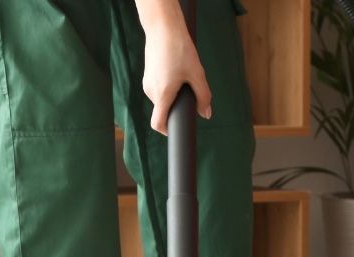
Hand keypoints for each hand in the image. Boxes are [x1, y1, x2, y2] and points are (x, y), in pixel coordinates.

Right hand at [139, 4, 212, 134]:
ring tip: (182, 75)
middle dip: (177, 106)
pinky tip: (175, 71)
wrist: (163, 27)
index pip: (158, 123)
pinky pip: (158, 89)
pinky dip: (168, 87)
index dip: (168, 131)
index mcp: (162, 94)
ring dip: (173, 95)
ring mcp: (147, 83)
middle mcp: (151, 91)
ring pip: (162, 99)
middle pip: (164, 110)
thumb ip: (204, 96)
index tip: (177, 131)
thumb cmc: (180, 49)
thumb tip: (206, 114)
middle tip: (189, 90)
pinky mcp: (147, 76)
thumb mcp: (197, 73)